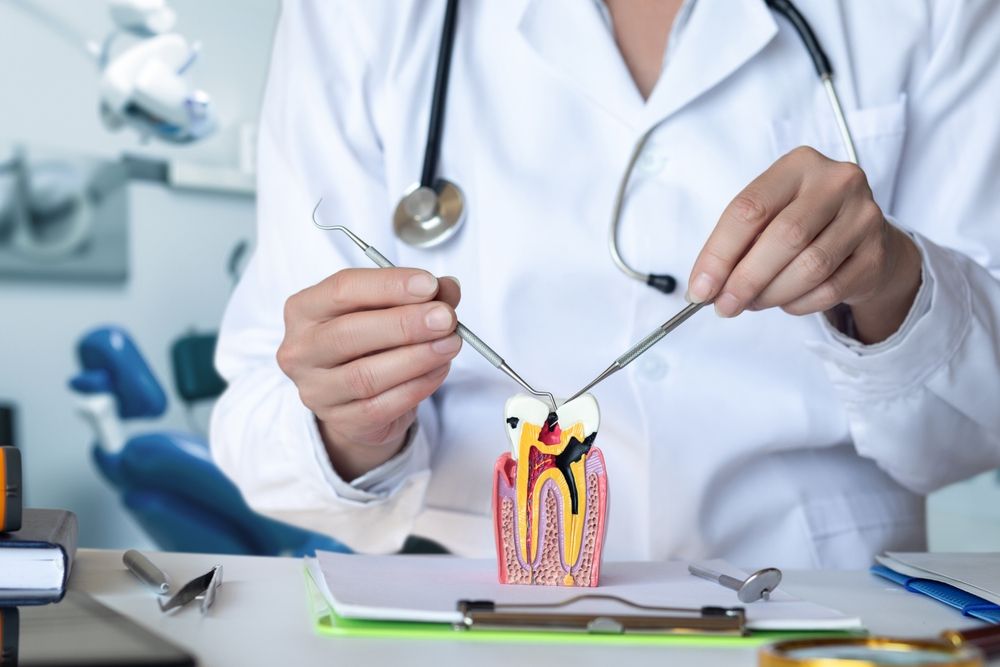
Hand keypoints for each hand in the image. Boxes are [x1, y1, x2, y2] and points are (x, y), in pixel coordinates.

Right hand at [278, 269, 461, 479]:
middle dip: (404, 324)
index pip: (342, 290)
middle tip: (446, 318)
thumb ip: (419, 295)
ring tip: (450, 343)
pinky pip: (382, 405)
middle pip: (348, 333)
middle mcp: (301, 350)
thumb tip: (448, 288)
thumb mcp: (389, 309)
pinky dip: (417, 386)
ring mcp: (316, 390)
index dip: (388, 285)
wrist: (358, 398)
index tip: (430, 284)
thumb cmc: (370, 342)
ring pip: (365, 375)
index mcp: (304, 309)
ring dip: (416, 357)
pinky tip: (439, 369)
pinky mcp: (341, 421)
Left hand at [686, 146, 921, 343]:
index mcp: (798, 165)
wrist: (864, 238)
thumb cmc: (802, 223)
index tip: (700, 288)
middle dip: (745, 280)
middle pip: (783, 238)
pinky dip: (798, 303)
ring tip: (753, 302)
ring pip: (809, 268)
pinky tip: (787, 301)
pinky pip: (829, 290)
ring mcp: (864, 216)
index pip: (749, 209)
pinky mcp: (876, 254)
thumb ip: (736, 245)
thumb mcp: (767, 216)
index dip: (719, 253)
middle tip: (724, 306)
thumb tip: (705, 287)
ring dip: (772, 294)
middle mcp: (836, 182)